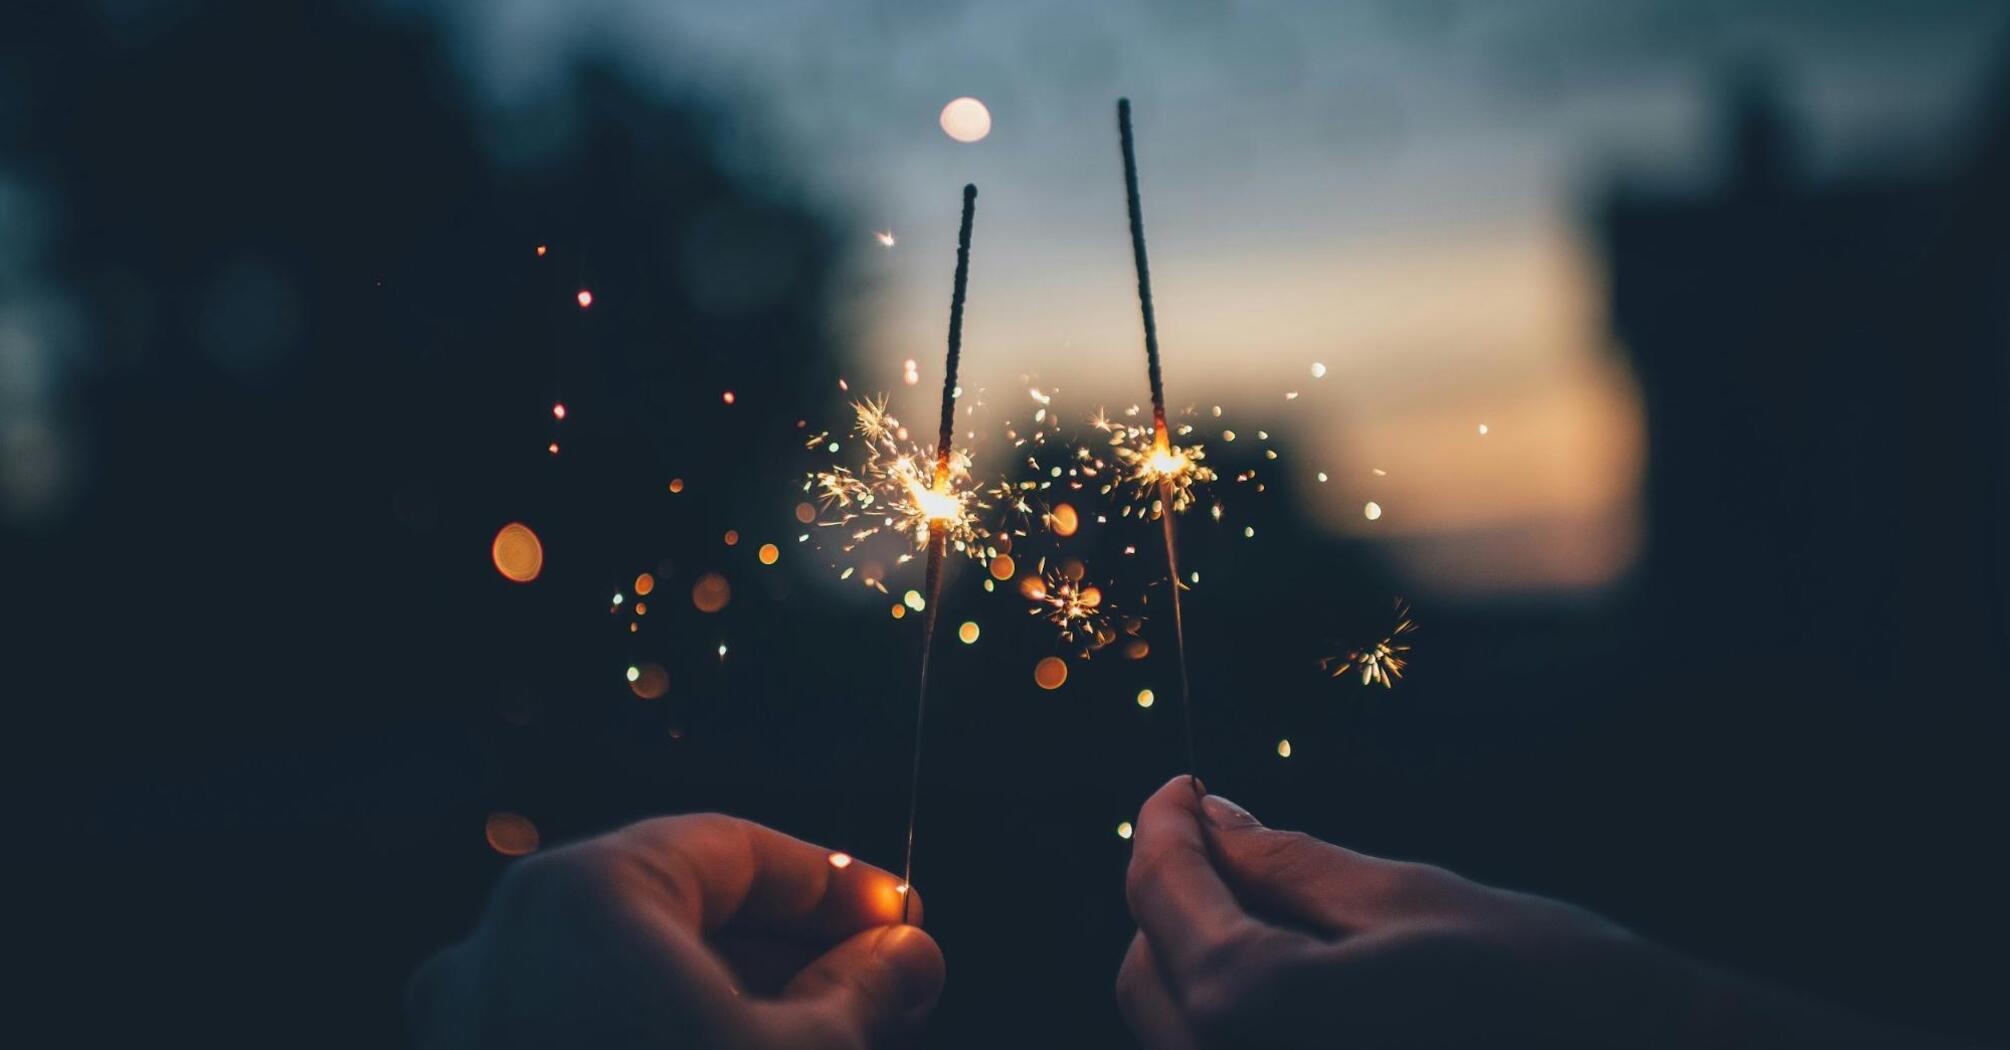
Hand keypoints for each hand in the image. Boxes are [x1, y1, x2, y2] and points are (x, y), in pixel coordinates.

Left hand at [409, 814, 942, 1049]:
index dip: (833, 883)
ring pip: (630, 978)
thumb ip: (864, 991)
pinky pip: (586, 1030)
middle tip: (880, 983)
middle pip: (676, 910)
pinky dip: (665, 1038)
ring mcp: (474, 1024)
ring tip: (826, 1039)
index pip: (731, 849)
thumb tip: (906, 956)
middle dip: (788, 948)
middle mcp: (504, 944)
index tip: (899, 916)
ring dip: (733, 999)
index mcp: (583, 896)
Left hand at [1117, 776, 1927, 1048]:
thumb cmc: (1549, 988)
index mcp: (1260, 1014)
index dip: (1162, 830)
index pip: (1164, 902)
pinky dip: (1238, 1010)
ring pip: (1177, 1029)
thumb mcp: (1410, 902)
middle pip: (1150, 974)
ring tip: (1268, 896)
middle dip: (1174, 893)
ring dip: (1201, 953)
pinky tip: (1294, 966)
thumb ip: (1287, 864)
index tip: (1180, 787)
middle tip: (1224, 831)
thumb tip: (1212, 817)